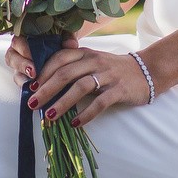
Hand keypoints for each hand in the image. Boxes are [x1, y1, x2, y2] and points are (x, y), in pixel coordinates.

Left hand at [22, 41, 155, 126]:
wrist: (147, 71)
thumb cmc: (113, 70)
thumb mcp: (93, 62)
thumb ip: (73, 67)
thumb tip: (44, 81)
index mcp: (86, 54)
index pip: (60, 58)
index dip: (44, 72)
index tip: (30, 86)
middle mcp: (95, 61)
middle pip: (66, 73)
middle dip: (46, 89)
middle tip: (32, 104)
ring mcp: (108, 75)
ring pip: (80, 87)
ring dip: (62, 103)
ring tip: (49, 116)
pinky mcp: (119, 90)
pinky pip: (100, 102)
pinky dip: (86, 114)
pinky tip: (75, 124)